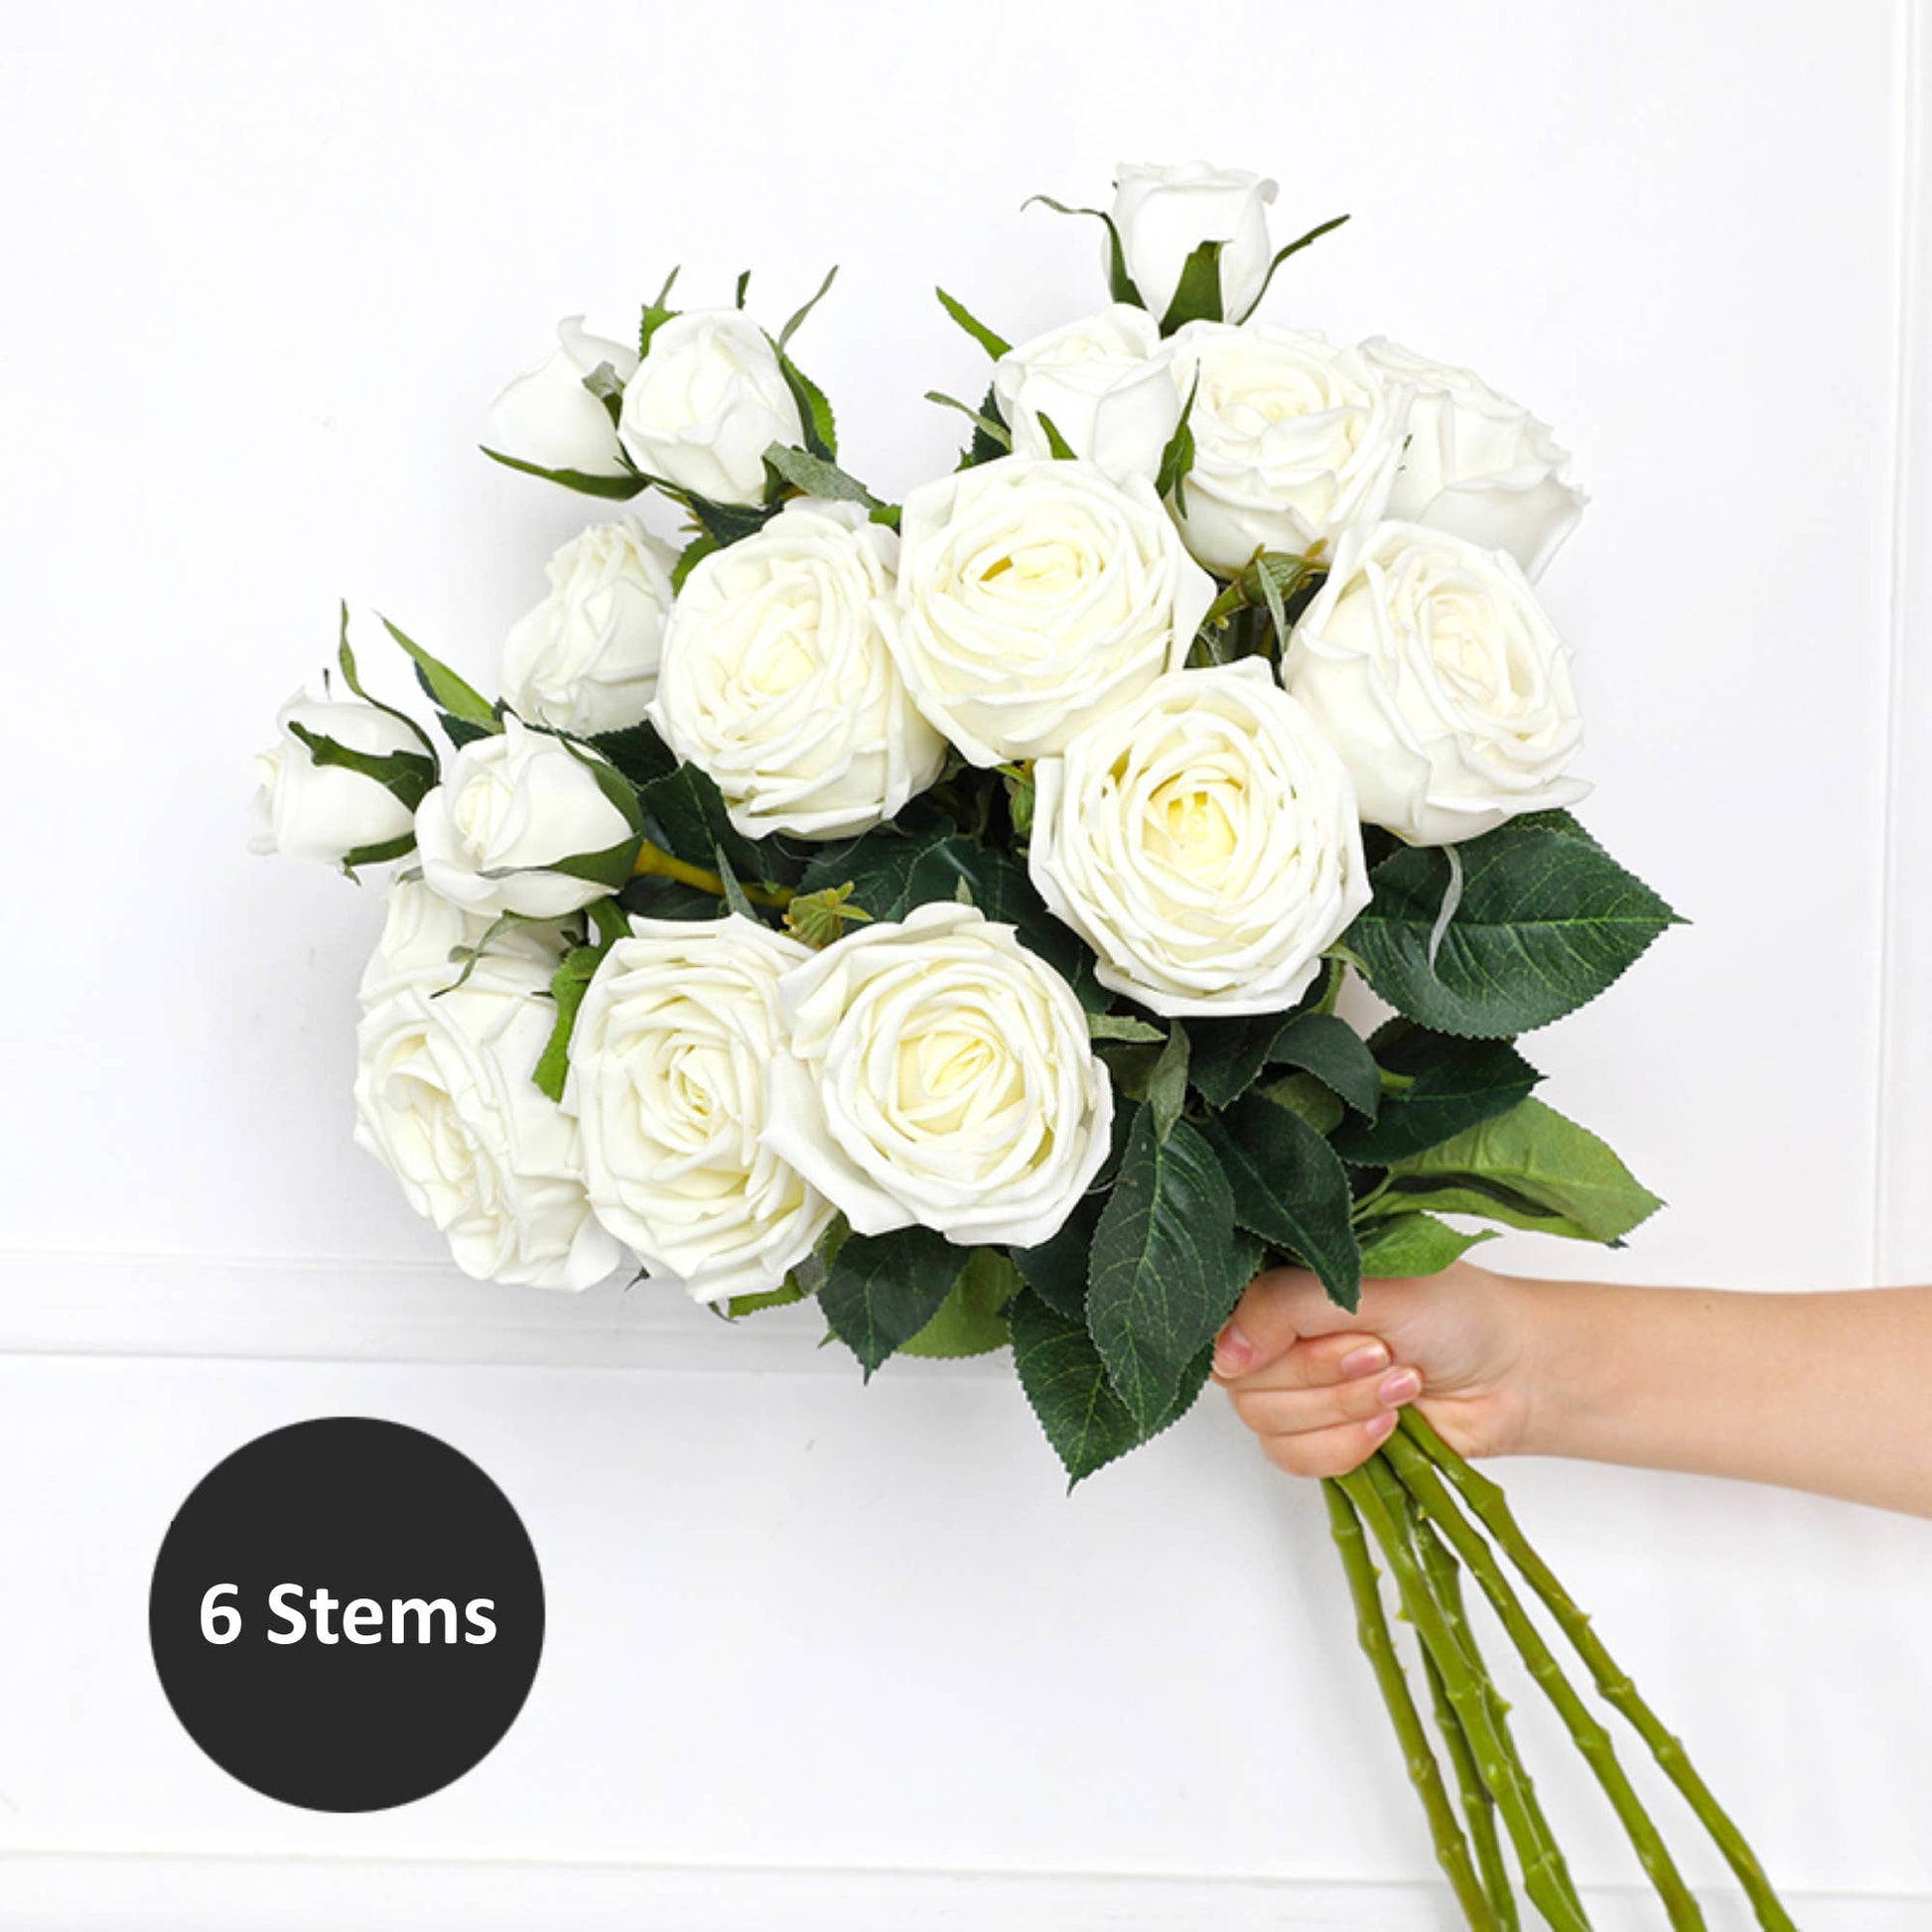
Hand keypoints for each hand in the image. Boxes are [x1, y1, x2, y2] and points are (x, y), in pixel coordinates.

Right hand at [1212, 1260, 1537, 1476]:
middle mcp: (1277, 1334)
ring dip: (1341, 1410)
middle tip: (1380, 1353)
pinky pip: (1292, 1459)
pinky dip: (1343, 1447)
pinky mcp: (1319, 1437)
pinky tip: (1388, 1426)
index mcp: (1281, 1280)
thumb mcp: (1369, 1289)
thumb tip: (1226, 1353)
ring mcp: (1296, 1389)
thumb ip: (1287, 1307)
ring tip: (1400, 1383)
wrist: (1515, 1373)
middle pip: (1242, 1381)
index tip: (1305, 1341)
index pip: (1223, 1318)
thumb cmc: (1455, 1312)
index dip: (1257, 1341)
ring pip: (1266, 1423)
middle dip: (1320, 1376)